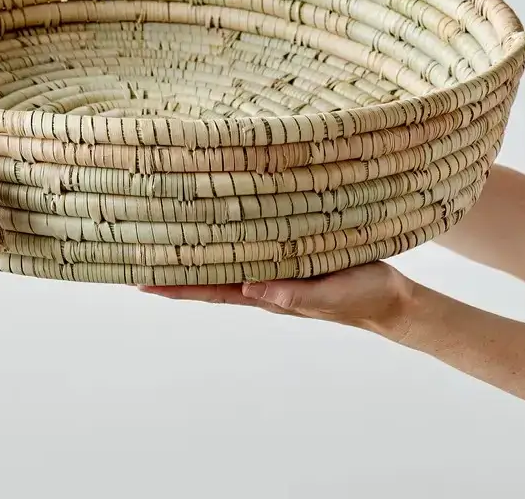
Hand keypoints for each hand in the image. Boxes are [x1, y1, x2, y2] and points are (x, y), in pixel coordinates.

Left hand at [140, 261, 416, 339]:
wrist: (390, 298)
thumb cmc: (361, 298)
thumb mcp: (328, 297)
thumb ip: (293, 296)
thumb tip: (251, 289)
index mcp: (266, 294)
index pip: (210, 290)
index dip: (175, 287)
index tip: (140, 283)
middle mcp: (262, 281)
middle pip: (208, 275)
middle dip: (172, 268)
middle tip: (134, 257)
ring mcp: (274, 267)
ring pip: (225, 258)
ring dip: (194, 252)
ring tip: (163, 237)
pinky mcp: (290, 251)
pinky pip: (250, 244)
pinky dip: (227, 237)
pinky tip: (215, 226)